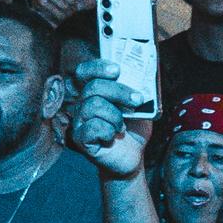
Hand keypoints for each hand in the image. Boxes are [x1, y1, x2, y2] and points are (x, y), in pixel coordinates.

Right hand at [65, 59, 151, 178]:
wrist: (133, 155)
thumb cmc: (134, 128)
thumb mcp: (140, 105)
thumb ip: (137, 90)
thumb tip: (143, 74)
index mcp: (94, 92)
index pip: (84, 72)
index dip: (97, 67)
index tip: (117, 70)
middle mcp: (82, 103)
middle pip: (93, 87)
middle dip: (119, 92)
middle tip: (137, 100)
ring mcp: (79, 121)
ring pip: (92, 106)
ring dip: (114, 115)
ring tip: (122, 125)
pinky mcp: (80, 139)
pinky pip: (91, 127)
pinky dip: (108, 130)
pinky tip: (113, 136)